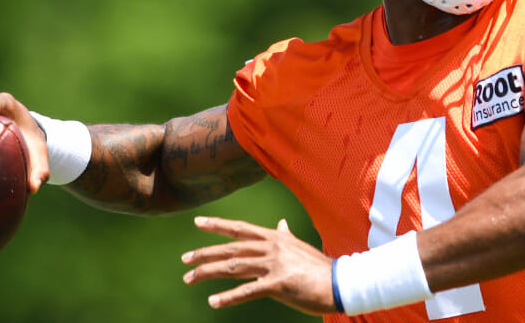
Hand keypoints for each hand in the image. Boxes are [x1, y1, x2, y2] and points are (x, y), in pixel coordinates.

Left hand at [181, 216, 336, 315]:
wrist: (340, 282)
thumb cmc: (319, 267)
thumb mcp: (299, 247)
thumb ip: (285, 236)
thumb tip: (281, 223)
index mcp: (274, 237)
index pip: (240, 229)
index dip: (218, 225)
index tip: (197, 222)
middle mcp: (271, 247)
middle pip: (230, 249)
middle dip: (204, 253)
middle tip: (184, 260)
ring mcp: (274, 264)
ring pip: (233, 267)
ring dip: (208, 272)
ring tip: (189, 278)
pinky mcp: (278, 284)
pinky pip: (247, 291)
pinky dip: (228, 297)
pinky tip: (213, 302)